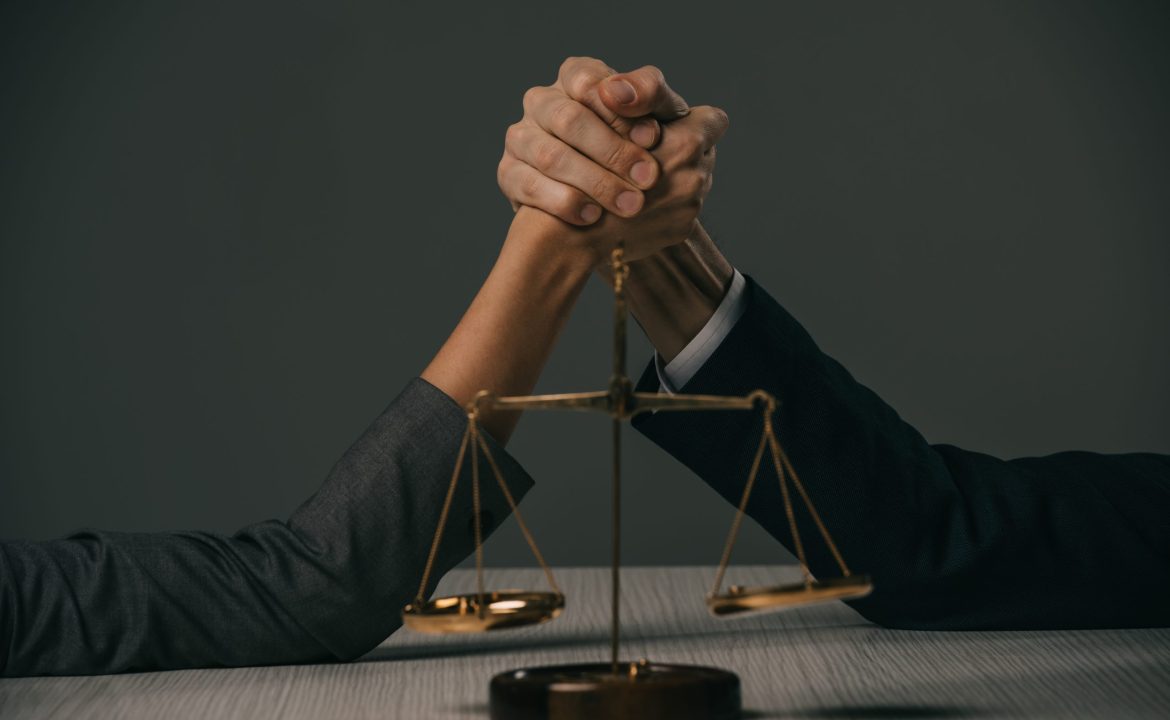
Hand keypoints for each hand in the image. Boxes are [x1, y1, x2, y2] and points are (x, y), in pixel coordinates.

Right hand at [498, 57, 692, 224]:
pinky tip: (594, 215)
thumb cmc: (642, 144)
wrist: (620, 196)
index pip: (586, 81)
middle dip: (612, 151)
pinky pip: (529, 186)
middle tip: (648, 178)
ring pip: (549, 155)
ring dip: (594, 182)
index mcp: (575, 78)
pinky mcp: (509, 173)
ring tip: (630, 204)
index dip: (618, 110)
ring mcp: (521, 137)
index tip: (652, 137)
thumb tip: (617, 92)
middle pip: (568, 119)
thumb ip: (648, 91)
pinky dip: (564, 202)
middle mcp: (542, 102)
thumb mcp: (659, 113)